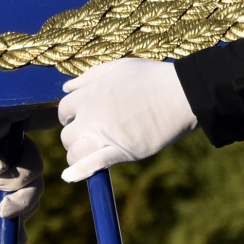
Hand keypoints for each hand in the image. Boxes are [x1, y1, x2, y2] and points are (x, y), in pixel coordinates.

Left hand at [58, 58, 196, 181]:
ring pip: (75, 152)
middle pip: (67, 134)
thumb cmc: (150, 78)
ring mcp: (105, 135)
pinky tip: (68, 176)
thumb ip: (89, 77)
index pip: (64, 110)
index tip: (77, 119)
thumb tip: (67, 86)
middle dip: (73, 137)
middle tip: (85, 137)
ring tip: (85, 154)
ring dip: (76, 155)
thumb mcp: (116, 67)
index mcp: (89, 94)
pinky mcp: (121, 152)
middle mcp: (92, 115)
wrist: (180, 94)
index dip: (69, 116)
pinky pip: (93, 165)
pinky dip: (78, 172)